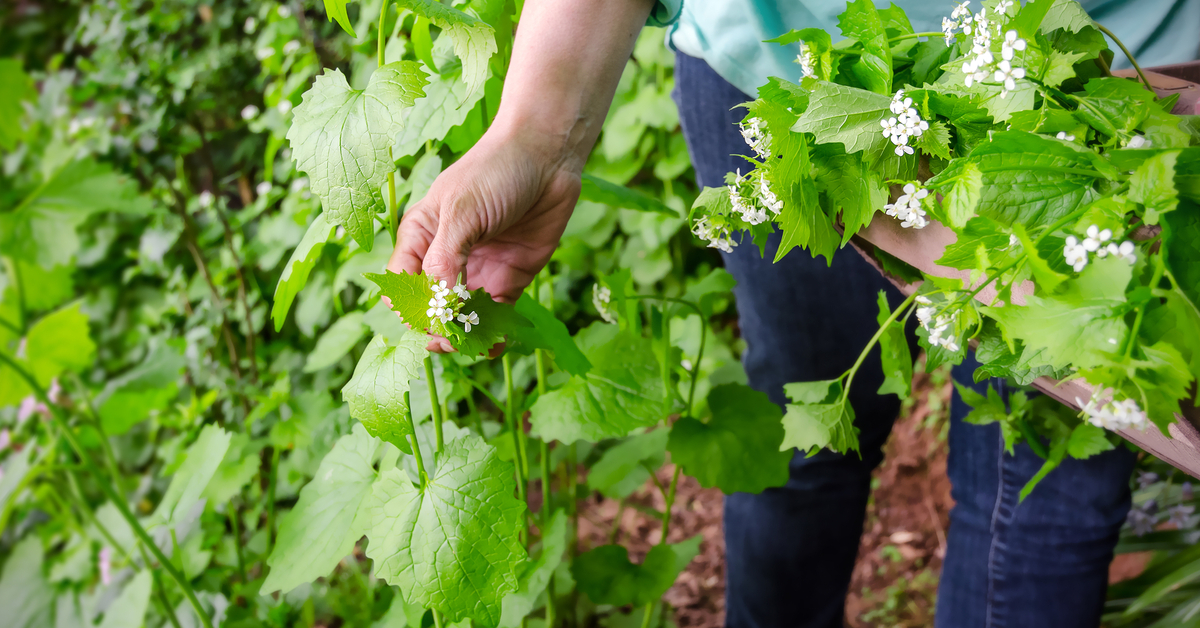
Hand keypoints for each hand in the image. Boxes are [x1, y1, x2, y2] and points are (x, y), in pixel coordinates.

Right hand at [387, 123, 581, 351]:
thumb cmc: (495, 170)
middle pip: (431, 306)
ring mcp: (478, 269)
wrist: (548, 155)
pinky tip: (493, 346)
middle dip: (436, 327)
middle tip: (448, 341)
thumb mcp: (461, 212)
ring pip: (463, 316)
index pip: (402, 283)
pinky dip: (493, 333)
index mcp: (421, 236)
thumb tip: (436, 304)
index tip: (427, 319)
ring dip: (464, 336)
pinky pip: (496, 315)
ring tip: (470, 347)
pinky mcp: (510, 278)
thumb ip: (445, 259)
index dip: (410, 307)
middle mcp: (446, 257)